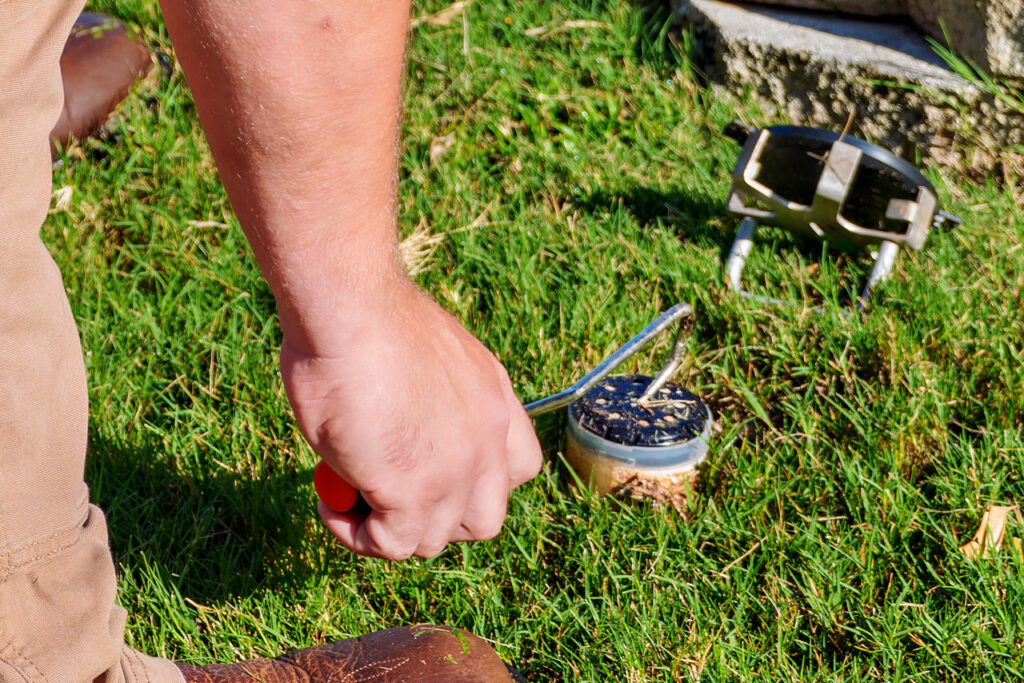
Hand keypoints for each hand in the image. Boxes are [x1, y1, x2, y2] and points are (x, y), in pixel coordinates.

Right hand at [280, 279, 541, 559]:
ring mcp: (457, 471)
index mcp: (495, 400)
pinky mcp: (415, 494)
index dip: (476, 484)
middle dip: (437, 518)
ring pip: (434, 540)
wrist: (351, 309)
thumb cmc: (368, 318)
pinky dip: (356, 534)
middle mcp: (489, 439)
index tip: (431, 470)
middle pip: (484, 519)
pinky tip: (329, 502)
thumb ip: (431, 409)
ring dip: (389, 529)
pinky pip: (392, 545)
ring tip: (346, 494)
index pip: (517, 468)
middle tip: (387, 492)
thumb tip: (399, 434)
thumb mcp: (423, 366)